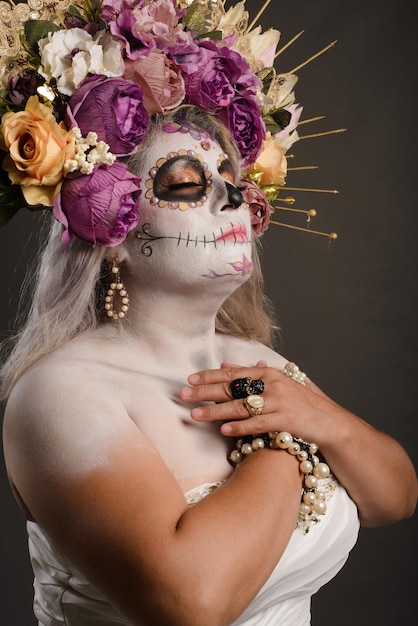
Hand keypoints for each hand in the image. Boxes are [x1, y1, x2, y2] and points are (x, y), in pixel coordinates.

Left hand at [180, 361, 340, 445]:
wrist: (329, 422)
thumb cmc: (301, 402)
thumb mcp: (277, 382)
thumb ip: (251, 373)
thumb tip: (224, 365)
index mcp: (268, 372)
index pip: (233, 374)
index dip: (209, 376)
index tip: (190, 378)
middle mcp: (272, 384)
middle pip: (232, 388)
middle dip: (205, 392)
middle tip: (183, 394)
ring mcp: (279, 401)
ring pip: (240, 406)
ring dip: (215, 411)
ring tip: (195, 415)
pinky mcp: (285, 420)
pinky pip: (258, 424)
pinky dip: (240, 427)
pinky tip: (224, 430)